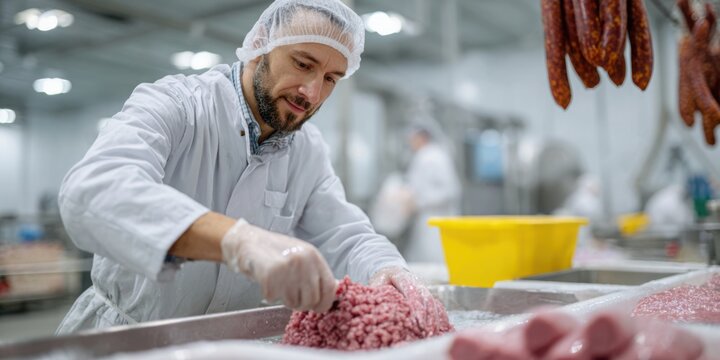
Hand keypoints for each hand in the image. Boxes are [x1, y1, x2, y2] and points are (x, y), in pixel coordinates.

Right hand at [221, 219, 336, 312]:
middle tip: (291, 293)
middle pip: (311, 300)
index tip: (318, 307)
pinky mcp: (269, 277)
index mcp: (313, 256)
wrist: (249, 241)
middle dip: (301, 303)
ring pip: (293, 303)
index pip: (329, 288)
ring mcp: (286, 269)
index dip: (325, 302)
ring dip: (284, 298)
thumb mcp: (302, 256)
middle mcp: (303, 262)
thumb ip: (316, 273)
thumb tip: (333, 293)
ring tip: (279, 283)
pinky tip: (267, 281)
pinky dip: (269, 294)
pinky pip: (274, 299)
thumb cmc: (276, 250)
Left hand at [369, 266, 446, 334]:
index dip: (417, 307)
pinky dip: (441, 318)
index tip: (418, 322)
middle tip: (427, 333)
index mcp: (402, 277)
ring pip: (434, 303)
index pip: (412, 292)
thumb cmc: (382, 280)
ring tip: (434, 334)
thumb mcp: (376, 283)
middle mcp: (416, 282)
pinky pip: (438, 306)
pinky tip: (441, 329)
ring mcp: (423, 288)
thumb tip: (378, 306)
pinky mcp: (427, 296)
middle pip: (426, 299)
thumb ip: (377, 293)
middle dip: (429, 317)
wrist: (390, 271)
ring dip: (435, 319)